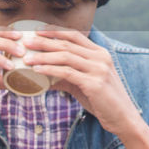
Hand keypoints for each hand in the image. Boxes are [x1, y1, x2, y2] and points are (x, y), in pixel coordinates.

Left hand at [23, 26, 144, 137]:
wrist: (123, 119)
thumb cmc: (103, 101)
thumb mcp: (84, 85)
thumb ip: (66, 77)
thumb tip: (41, 75)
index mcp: (100, 53)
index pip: (75, 35)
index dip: (55, 31)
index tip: (37, 30)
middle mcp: (100, 58)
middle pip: (67, 44)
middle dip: (44, 41)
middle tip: (25, 41)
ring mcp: (98, 70)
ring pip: (65, 56)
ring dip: (43, 56)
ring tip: (27, 58)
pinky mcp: (94, 83)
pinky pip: (67, 72)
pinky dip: (50, 69)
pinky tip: (37, 70)